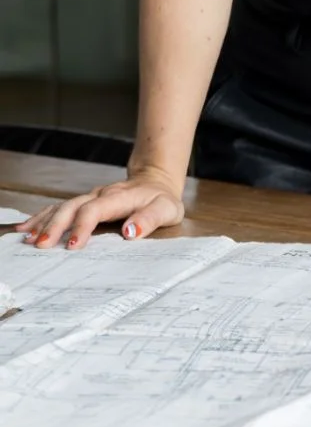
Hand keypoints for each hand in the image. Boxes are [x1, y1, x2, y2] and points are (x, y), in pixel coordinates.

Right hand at [17, 168, 184, 250]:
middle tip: (41, 245)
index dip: (83, 226)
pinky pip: (59, 207)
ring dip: (44, 222)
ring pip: (62, 206)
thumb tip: (130, 232)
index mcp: (119, 197)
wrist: (155, 181)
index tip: (74, 245)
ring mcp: (90, 197)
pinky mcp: (84, 202)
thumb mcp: (166, 209)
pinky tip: (27, 228)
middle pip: (72, 207)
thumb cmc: (161, 199)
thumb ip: (149, 219)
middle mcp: (100, 195)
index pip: (96, 210)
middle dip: (55, 226)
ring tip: (28, 238)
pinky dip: (42, 217)